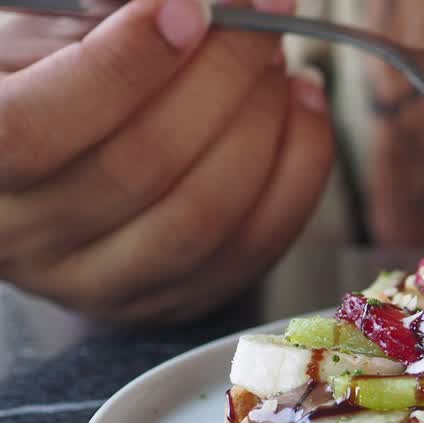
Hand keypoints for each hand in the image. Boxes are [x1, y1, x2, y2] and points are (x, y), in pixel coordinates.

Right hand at [0, 0, 333, 321]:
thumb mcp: (36, 37)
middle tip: (257, 18)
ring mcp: (103, 283)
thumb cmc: (43, 82)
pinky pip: (256, 242)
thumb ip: (93, 20)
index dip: (123, 66)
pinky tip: (301, 106)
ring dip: (262, 122)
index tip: (188, 9)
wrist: (56, 165)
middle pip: (140, 169)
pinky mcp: (173, 298)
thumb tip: (192, 9)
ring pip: (205, 214)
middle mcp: (28, 240)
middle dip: (220, 78)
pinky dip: (298, 166)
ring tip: (275, 59)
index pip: (35, 131)